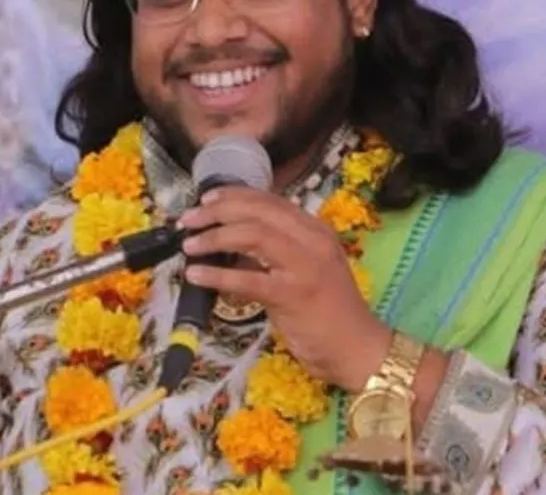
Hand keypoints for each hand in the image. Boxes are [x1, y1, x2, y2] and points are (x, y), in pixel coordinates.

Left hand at [177, 186, 391, 392]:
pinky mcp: (294, 296)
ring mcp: (305, 267)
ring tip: (190, 245)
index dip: (234, 196)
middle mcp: (313, 241)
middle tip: (189, 220)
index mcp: (316, 230)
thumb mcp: (304, 269)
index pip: (270, 201)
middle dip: (218, 212)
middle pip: (259, 213)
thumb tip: (228, 242)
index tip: (206, 200)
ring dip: (215, 238)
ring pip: (254, 236)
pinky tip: (196, 276)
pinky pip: (248, 279)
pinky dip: (218, 275)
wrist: (356, 349)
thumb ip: (274, 253)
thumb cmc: (328, 312)